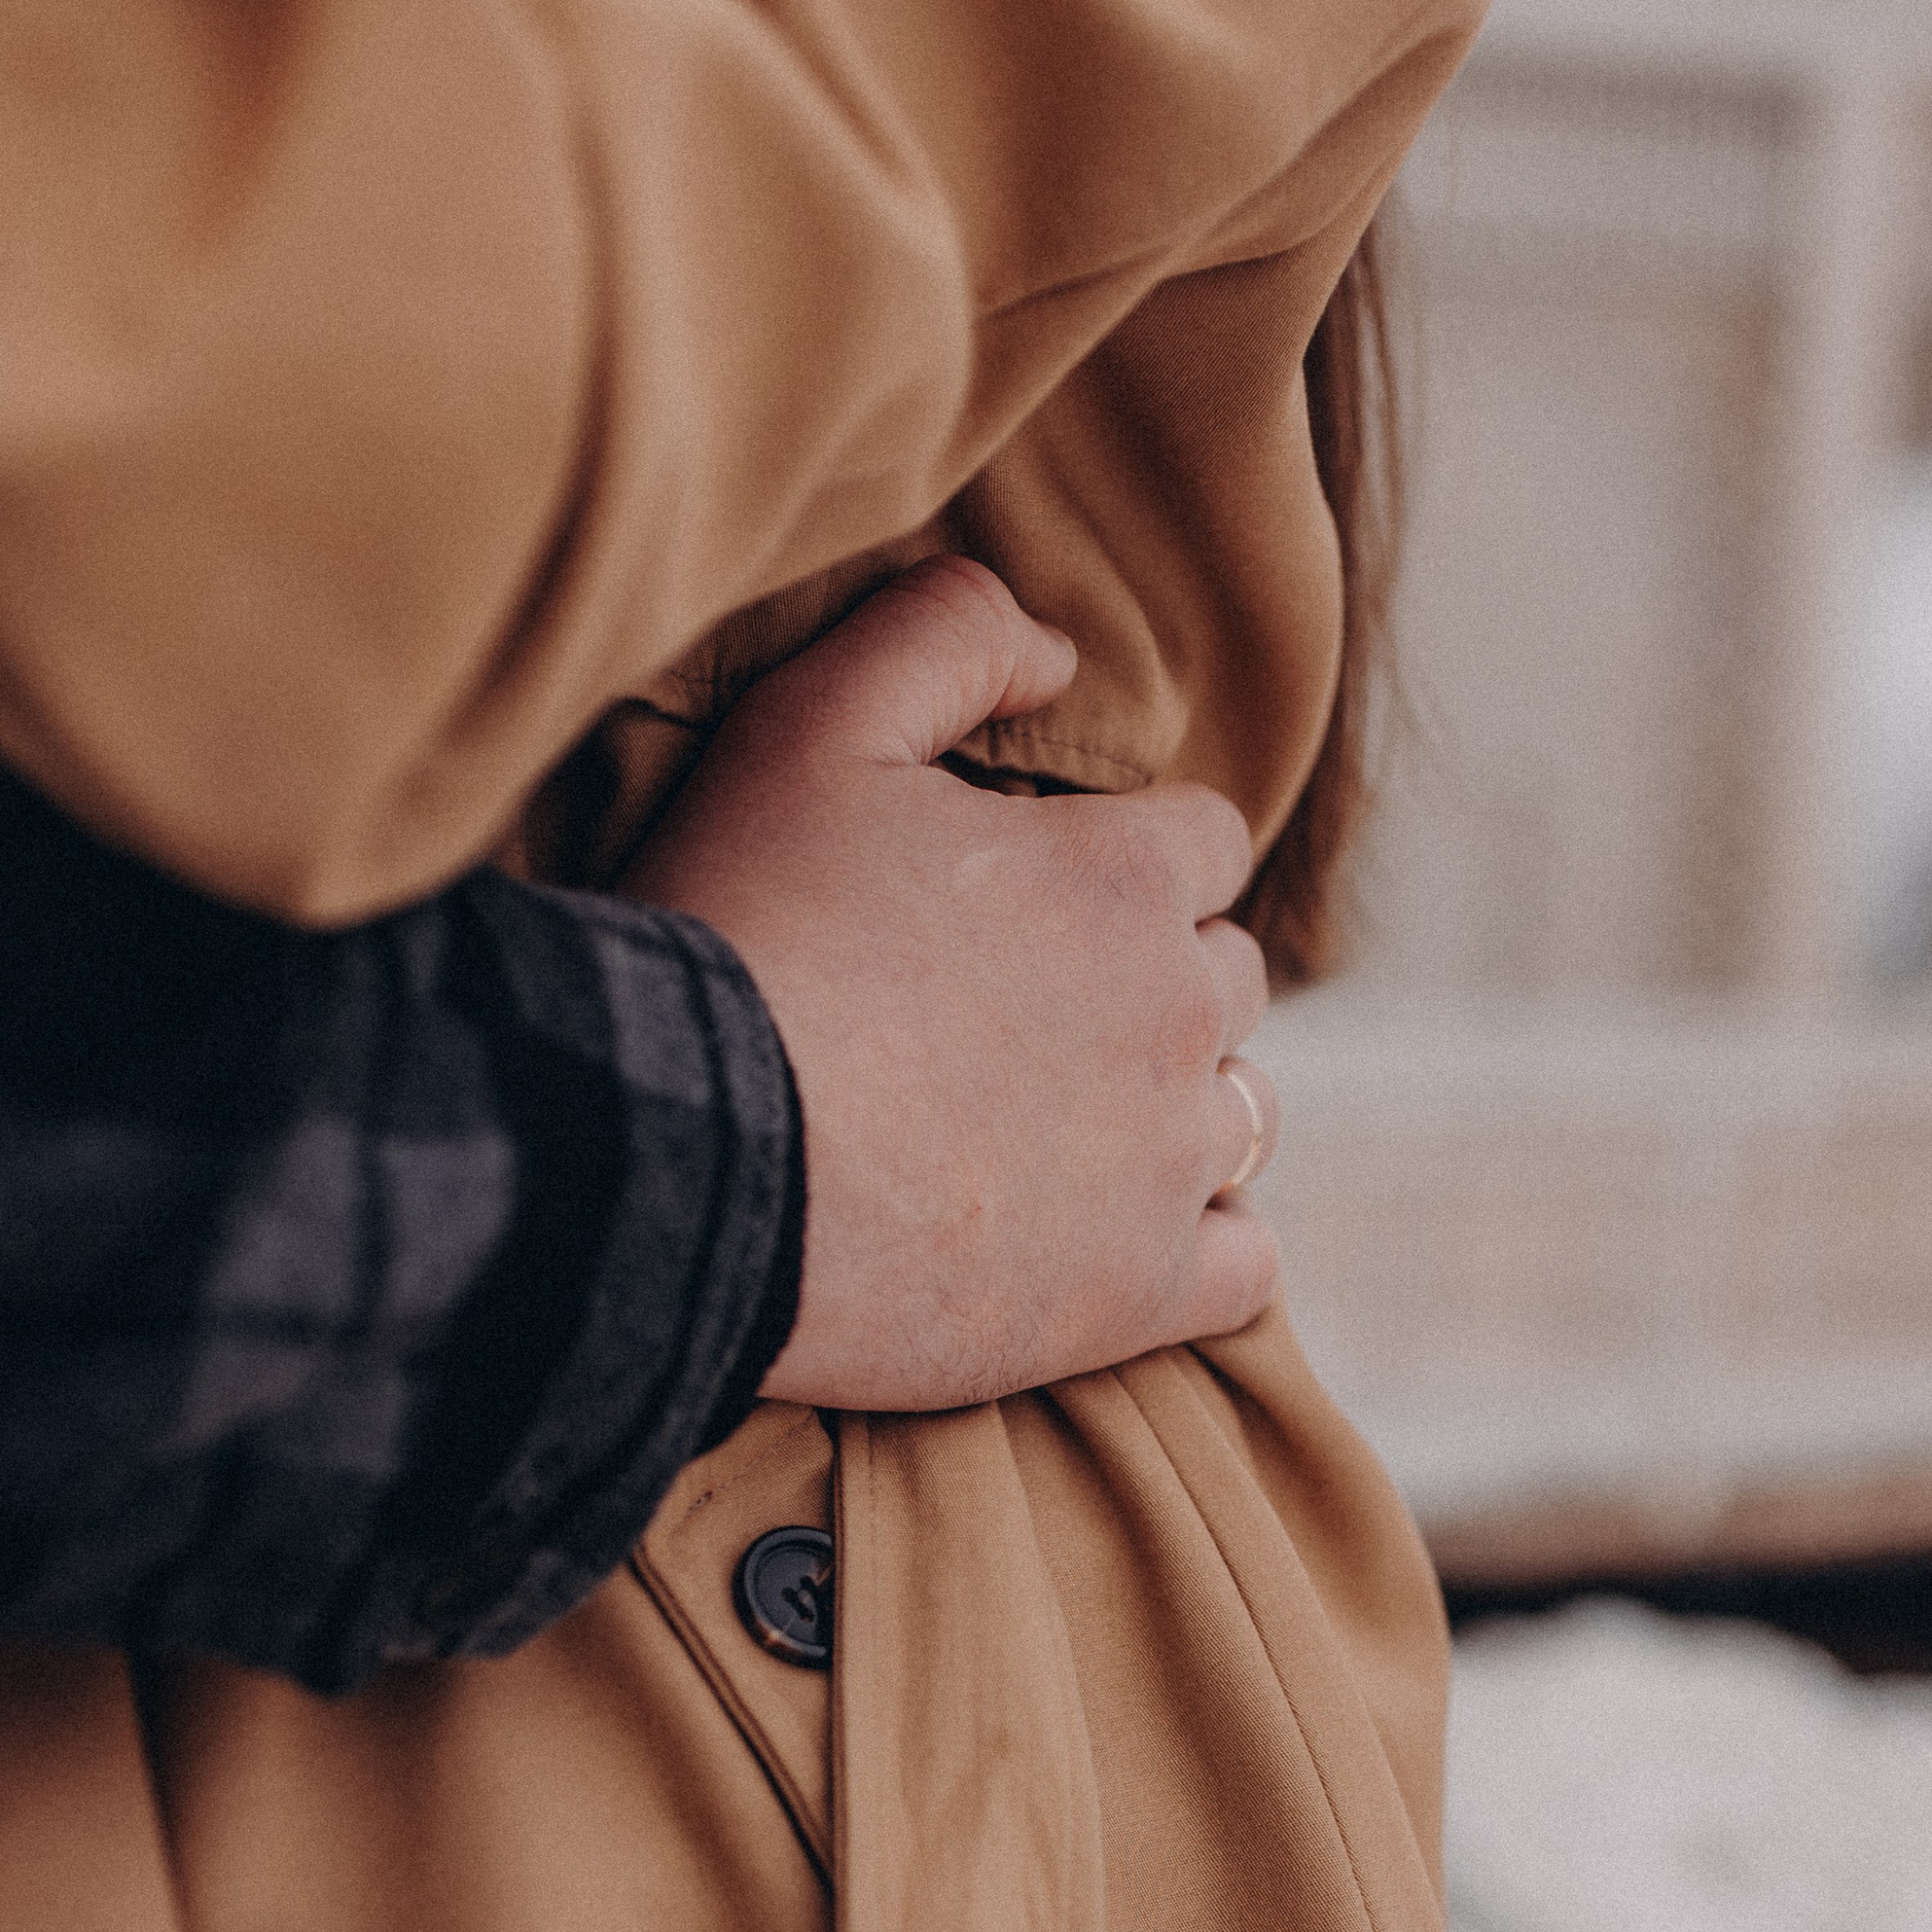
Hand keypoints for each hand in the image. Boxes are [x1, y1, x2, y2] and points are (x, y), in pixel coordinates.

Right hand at [624, 556, 1280, 1411]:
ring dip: (1177, 1112)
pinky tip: (1111, 1245)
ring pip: (1242, 1118)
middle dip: (1150, 988)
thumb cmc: (738, 934)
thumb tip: (1057, 651)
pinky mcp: (1137, 1292)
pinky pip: (1245, 1266)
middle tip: (1021, 1028)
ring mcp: (1168, 1162)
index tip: (1035, 911)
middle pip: (1226, 981)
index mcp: (1125, 874)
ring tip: (1058, 1137)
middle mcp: (1179, 1013)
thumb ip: (945, 639)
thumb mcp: (812, 726)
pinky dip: (1201, 1252)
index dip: (1123, 868)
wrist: (686, 1157)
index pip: (1204, 846)